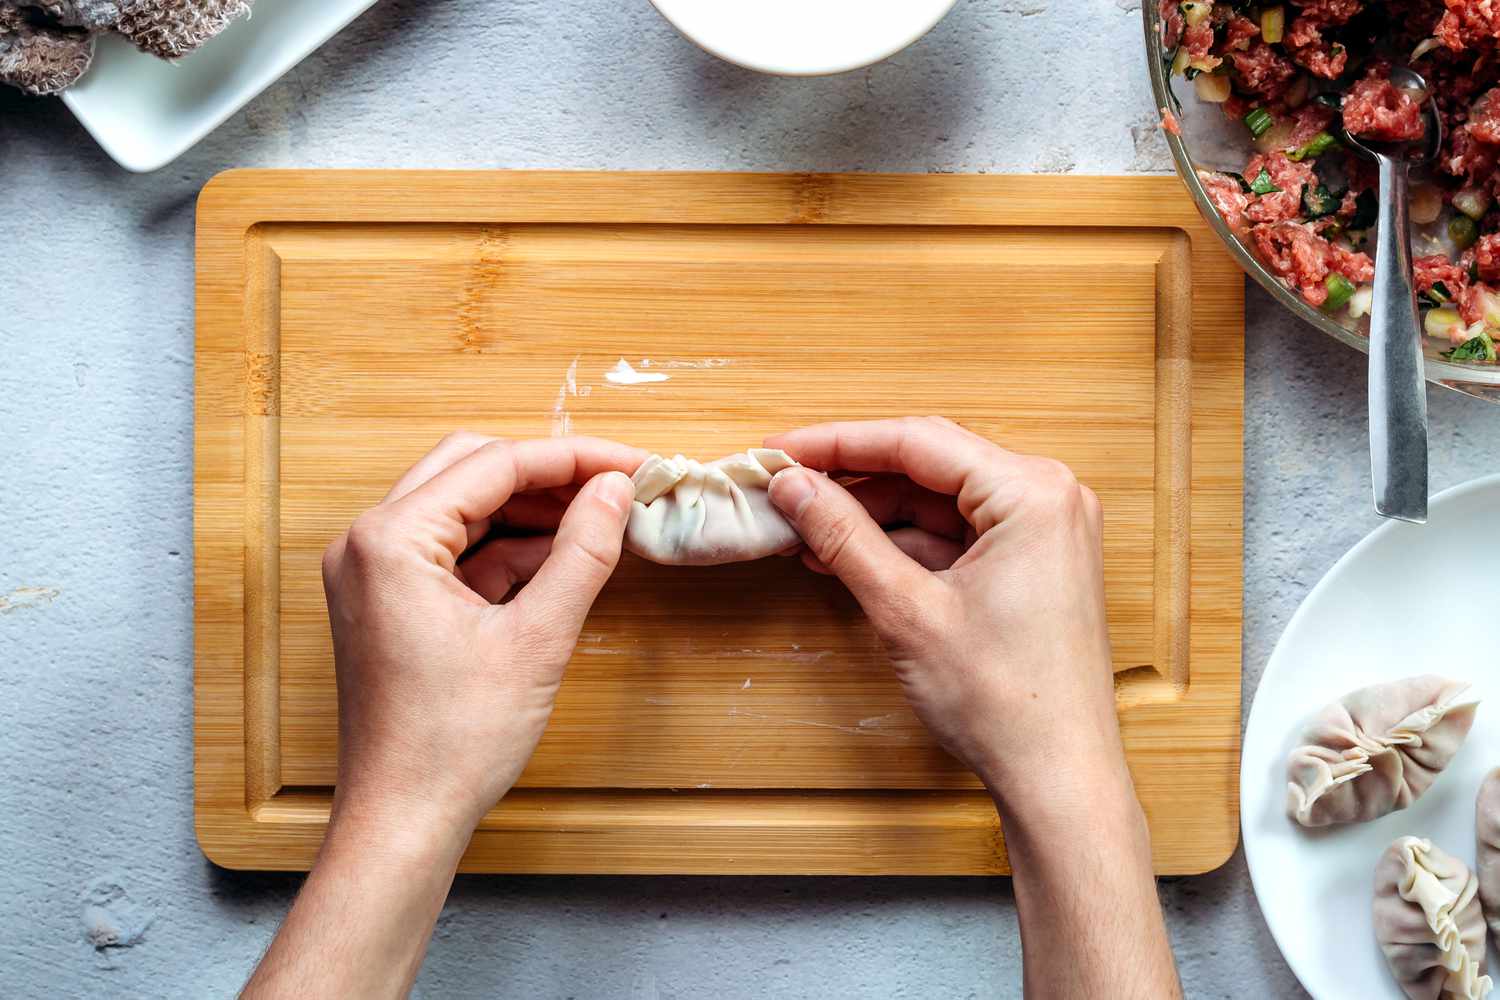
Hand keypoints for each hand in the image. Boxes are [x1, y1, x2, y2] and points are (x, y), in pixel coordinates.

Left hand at [320, 432, 643, 839]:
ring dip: (530, 512)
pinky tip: (560, 562)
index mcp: (390, 540)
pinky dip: (507, 550)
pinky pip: (454, 551)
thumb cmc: (454, 742)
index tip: (631, 464)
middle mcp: (368, 544)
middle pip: (471, 470)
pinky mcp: (389, 602)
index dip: (573, 459)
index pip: (494, 464)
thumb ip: (582, 553)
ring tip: (599, 521)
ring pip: (464, 508)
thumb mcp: (538, 639)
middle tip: (617, 487)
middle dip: (549, 476)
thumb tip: (615, 491)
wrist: (404, 819)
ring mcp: (373, 573)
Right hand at [765, 417, 1178, 998]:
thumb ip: (845, 537)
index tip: (779, 451)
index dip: (837, 443)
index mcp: (1032, 493)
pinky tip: (849, 557)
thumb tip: (793, 486)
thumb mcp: (906, 610)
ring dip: (874, 516)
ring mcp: (1045, 532)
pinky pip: (958, 535)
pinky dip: (906, 545)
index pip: (916, 442)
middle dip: (853, 480)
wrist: (1058, 778)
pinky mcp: (1034, 565)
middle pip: (929, 465)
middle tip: (786, 488)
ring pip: (939, 501)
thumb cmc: (1002, 701)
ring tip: (806, 530)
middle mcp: (1048, 498)